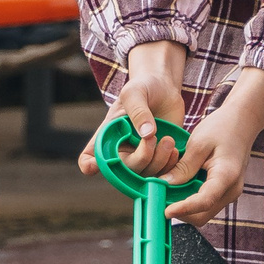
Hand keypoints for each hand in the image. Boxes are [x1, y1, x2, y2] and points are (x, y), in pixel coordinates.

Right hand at [77, 40, 187, 179]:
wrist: (165, 88)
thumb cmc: (143, 88)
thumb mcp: (135, 93)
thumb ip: (138, 111)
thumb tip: (147, 134)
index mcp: (109, 135)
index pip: (91, 156)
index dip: (89, 165)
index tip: (92, 166)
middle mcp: (123, 150)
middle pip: (126, 170)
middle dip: (142, 158)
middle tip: (154, 138)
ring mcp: (142, 156)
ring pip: (146, 175)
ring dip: (159, 162)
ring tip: (168, 141)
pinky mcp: (160, 158)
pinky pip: (164, 173)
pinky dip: (170, 166)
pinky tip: (174, 150)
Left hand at [162, 69, 263, 225]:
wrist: (243, 121)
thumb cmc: (222, 127)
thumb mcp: (198, 143)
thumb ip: (183, 167)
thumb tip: (165, 185)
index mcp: (226, 176)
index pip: (204, 202)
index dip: (183, 209)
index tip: (165, 211)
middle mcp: (231, 190)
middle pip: (202, 215)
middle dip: (180, 212)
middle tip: (159, 200)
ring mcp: (229, 192)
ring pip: (203, 212)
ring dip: (184, 207)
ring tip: (166, 192)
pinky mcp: (224, 191)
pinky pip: (205, 203)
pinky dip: (190, 200)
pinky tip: (177, 187)